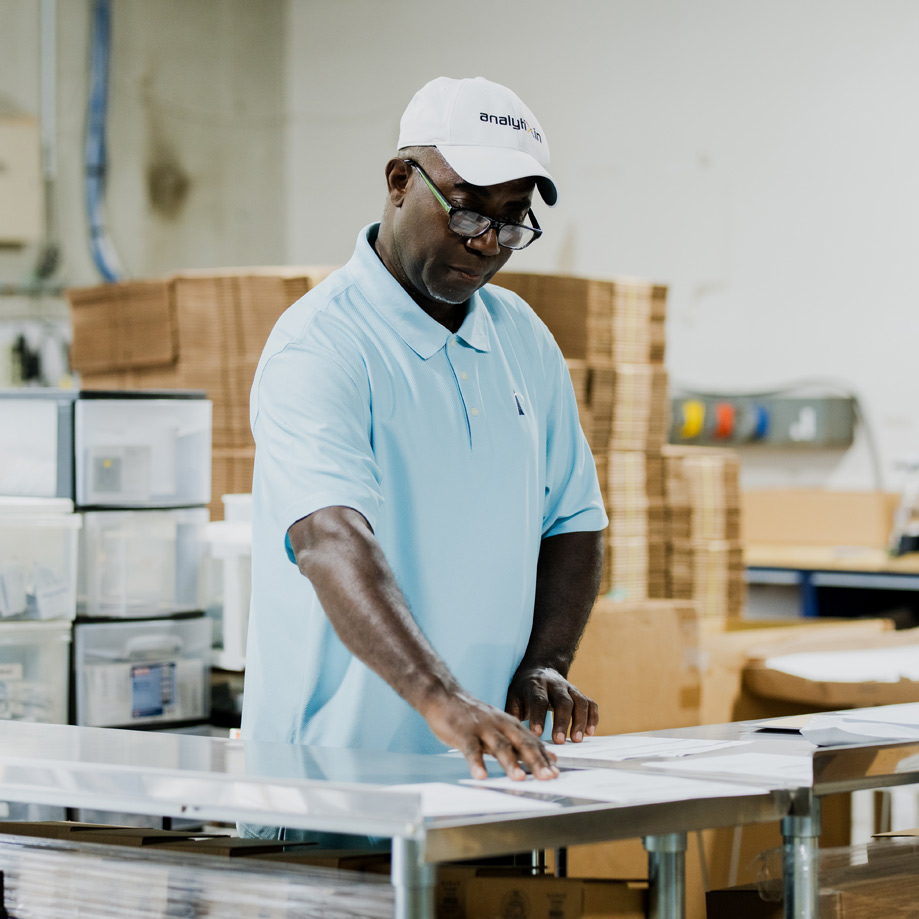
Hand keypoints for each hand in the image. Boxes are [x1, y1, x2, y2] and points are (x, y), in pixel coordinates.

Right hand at [420, 689, 559, 781]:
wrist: (444, 695)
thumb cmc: (472, 715)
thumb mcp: (499, 726)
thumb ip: (517, 741)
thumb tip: (543, 756)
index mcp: (509, 723)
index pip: (531, 741)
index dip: (544, 757)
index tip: (556, 773)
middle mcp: (499, 724)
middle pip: (521, 743)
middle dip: (536, 761)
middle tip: (548, 777)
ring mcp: (482, 728)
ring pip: (499, 745)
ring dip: (510, 762)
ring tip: (519, 778)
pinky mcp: (463, 732)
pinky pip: (471, 749)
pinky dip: (476, 763)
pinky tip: (481, 775)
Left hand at [505, 666, 598, 744]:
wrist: (541, 668)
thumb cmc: (525, 689)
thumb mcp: (514, 696)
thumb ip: (512, 712)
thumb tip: (510, 732)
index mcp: (536, 685)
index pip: (539, 699)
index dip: (539, 716)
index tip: (538, 733)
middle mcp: (555, 684)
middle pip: (563, 701)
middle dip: (562, 722)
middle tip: (560, 741)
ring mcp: (570, 688)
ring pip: (580, 702)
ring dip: (580, 721)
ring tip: (577, 740)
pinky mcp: (579, 694)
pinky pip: (590, 704)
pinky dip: (593, 717)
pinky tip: (590, 733)